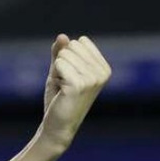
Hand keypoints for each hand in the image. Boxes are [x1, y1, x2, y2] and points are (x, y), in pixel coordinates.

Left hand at [39, 34, 111, 150]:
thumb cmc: (60, 97)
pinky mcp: (79, 85)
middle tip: (65, 84)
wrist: (58, 125)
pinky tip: (62, 91)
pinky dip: (55, 75)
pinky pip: (59, 63)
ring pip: (63, 55)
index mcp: (104, 68)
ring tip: (64, 89)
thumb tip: (62, 36)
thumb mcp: (60, 70)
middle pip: (71, 46)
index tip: (69, 76)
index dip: (67, 57)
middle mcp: (102, 72)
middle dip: (61, 63)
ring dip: (57, 71)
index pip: (79, 42)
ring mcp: (93, 79)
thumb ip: (61, 52)